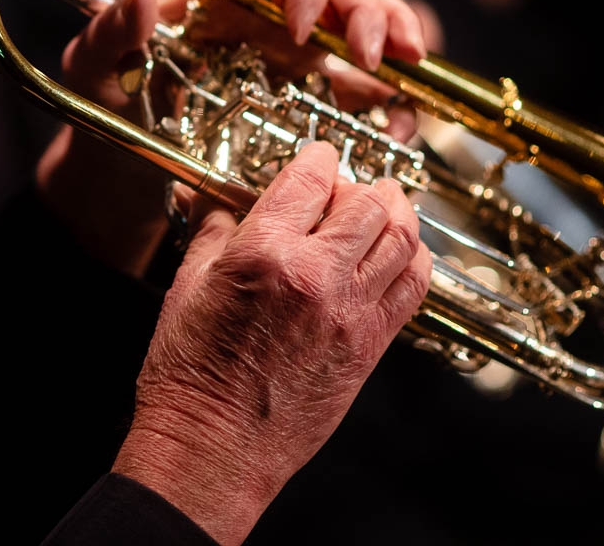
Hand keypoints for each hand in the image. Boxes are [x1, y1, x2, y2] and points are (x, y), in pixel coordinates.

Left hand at [43, 0, 427, 274]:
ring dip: (397, 28)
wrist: (122, 173)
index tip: (300, 30)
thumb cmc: (106, 108)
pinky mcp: (315, 93)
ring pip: (364, 16)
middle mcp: (266, 9)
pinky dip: (395, 90)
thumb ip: (107, 33)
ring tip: (408, 64)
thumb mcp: (91, 72)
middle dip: (365, 6)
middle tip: (372, 55)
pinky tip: (403, 118)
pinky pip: (369, 77)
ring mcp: (296, 49)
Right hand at [111, 141, 432, 543]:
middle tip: (349, 185)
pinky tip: (404, 251)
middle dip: (359, 183)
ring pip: (401, 239)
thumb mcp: (187, 287)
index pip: (310, 179)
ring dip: (398, 212)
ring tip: (388, 204)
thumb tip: (210, 196)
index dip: (319, 157)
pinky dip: (416, 258)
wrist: (214, 448)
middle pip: (366, 202)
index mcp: (262, 254)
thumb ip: (211, 231)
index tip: (319, 156)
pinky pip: (414, 287)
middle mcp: (314, 277)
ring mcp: (348, 312)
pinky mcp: (369, 346)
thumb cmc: (191, 377)